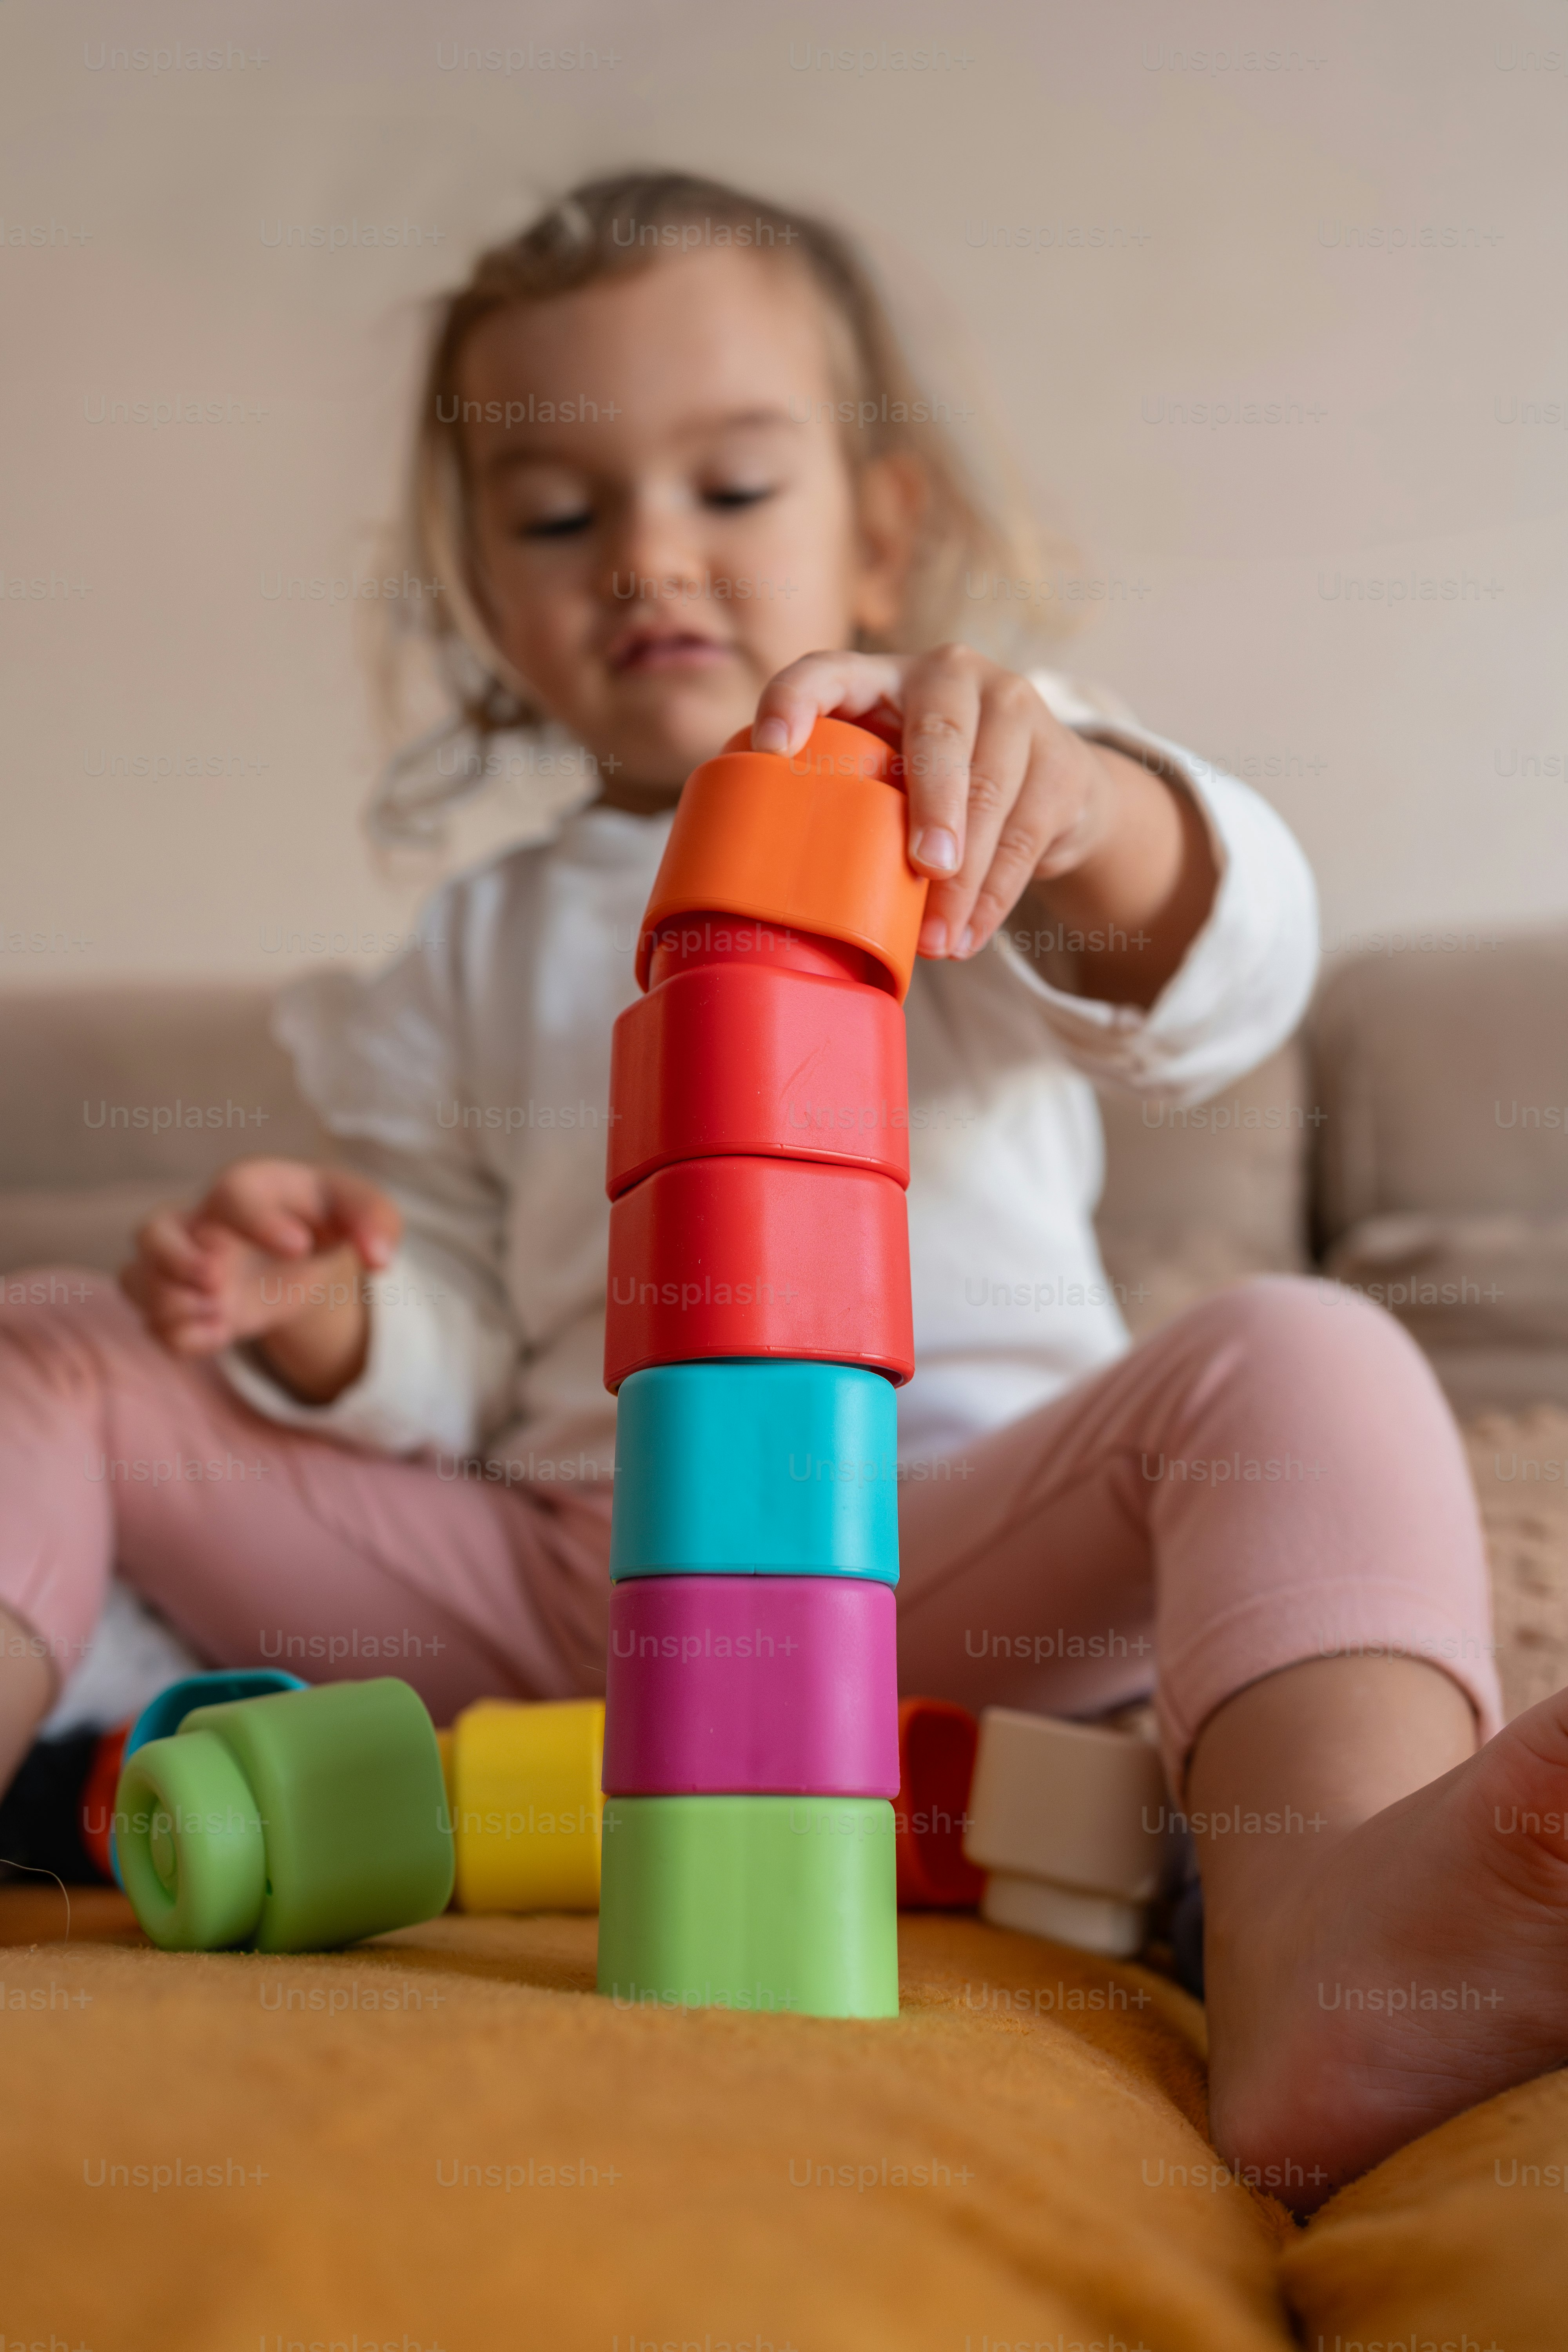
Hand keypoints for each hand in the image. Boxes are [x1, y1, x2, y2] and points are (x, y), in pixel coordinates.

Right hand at [121, 1158, 400, 1399]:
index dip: (259, 1222)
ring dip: (171, 1303)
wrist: (301, 1245)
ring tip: (220, 1310)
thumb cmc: (324, 1216)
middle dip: (175, 1260)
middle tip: (219, 1279)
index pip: (233, 1193)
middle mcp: (201, 1223)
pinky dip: (179, 1335)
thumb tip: (378, 1258)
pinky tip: (220, 1332)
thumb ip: (376, 1221)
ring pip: (137, 1280)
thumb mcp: (360, 1208)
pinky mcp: (179, 1302)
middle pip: (150, 1231)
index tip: (299, 1247)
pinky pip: (151, 1323)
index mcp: (246, 1188)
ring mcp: (181, 1265)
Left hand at [751, 646, 1117, 959]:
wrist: (1050, 784)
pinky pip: (1025, 837)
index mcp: (883, 675)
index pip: (828, 671)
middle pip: (940, 736)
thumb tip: (784, 889)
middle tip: (923, 866)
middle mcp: (952, 676)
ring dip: (963, 878)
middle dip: (934, 805)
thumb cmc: (935, 783)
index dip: (794, 699)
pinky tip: (967, 936)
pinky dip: (993, 897)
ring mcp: (1015, 710)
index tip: (770, 747)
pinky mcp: (1062, 762)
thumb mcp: (887, 771)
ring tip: (937, 941)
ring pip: (990, 794)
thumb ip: (846, 795)